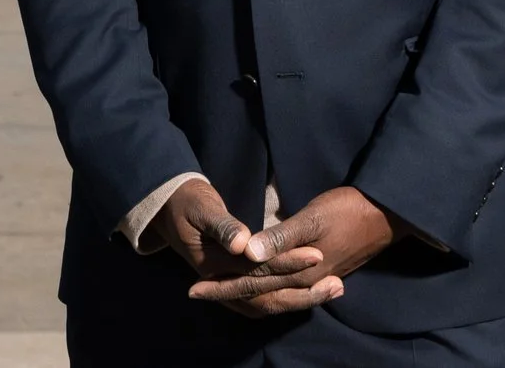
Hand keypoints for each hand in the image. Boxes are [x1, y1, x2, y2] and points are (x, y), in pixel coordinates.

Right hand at [152, 178, 324, 295]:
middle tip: (337, 282)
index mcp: (212, 264)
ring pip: (267, 303)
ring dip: (299, 299)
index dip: (288, 262)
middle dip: (303, 289)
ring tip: (333, 289)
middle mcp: (221, 282)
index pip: (258, 269)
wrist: (168, 209)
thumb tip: (243, 244)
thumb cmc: (186, 202)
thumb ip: (223, 226)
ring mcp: (225, 287)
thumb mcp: (201, 208)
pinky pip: (263, 299)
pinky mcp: (233, 283)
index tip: (317, 254)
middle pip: (266, 294)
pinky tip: (309, 291)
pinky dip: (286, 297)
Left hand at [186, 186, 392, 316]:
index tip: (194, 287)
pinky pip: (285, 290)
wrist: (387, 215)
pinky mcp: (322, 273)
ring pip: (272, 295)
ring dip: (246, 293)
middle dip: (227, 292)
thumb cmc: (348, 210)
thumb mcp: (313, 218)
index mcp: (298, 272)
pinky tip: (261, 285)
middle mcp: (304, 283)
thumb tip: (247, 252)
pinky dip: (266, 291)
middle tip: (196, 292)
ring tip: (222, 292)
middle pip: (259, 294)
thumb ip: (281, 238)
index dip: (222, 285)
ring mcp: (314, 280)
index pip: (251, 283)